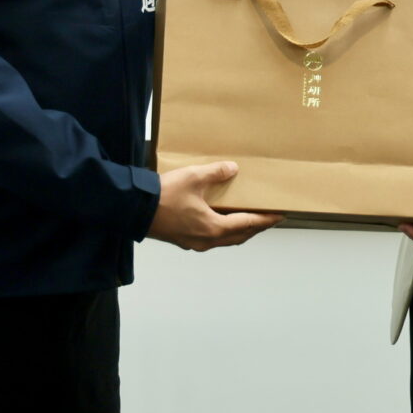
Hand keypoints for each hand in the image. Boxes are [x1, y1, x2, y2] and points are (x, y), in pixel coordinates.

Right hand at [147, 160, 281, 251]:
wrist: (133, 210)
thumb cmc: (163, 196)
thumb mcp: (193, 178)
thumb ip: (216, 173)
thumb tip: (233, 169)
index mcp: (213, 228)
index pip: (248, 225)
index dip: (265, 220)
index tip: (279, 216)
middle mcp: (206, 240)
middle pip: (239, 236)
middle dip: (256, 227)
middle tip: (269, 218)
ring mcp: (194, 243)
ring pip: (226, 240)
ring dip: (241, 231)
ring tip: (251, 220)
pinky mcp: (184, 241)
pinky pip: (213, 239)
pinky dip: (225, 232)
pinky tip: (223, 222)